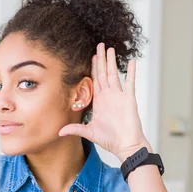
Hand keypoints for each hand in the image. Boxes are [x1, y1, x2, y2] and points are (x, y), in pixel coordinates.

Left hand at [58, 42, 150, 161]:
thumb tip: (59, 132)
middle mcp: (109, 96)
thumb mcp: (89, 132)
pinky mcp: (129, 99)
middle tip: (99, 45)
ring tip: (110, 48)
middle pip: (103, 73)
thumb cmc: (111, 140)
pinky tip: (132, 61)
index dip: (92, 68)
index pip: (94, 81)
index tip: (90, 57)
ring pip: (114, 74)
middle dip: (100, 59)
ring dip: (111, 61)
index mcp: (100, 102)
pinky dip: (132, 72)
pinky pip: (130, 82)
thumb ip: (75, 129)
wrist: (126, 146)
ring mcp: (119, 96)